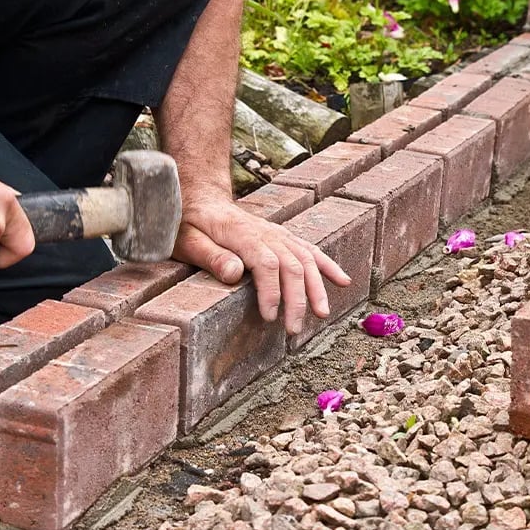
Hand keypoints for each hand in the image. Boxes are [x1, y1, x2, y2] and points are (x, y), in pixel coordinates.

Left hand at [173, 187, 350, 334]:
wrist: (200, 199)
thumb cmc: (188, 224)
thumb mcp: (186, 240)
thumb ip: (210, 256)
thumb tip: (234, 273)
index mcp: (241, 234)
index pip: (266, 263)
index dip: (272, 291)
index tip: (270, 317)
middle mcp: (266, 233)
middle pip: (292, 264)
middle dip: (297, 299)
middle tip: (293, 329)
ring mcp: (278, 234)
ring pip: (306, 259)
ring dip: (317, 287)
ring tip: (322, 314)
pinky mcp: (284, 237)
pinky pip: (310, 250)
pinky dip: (328, 266)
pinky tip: (343, 282)